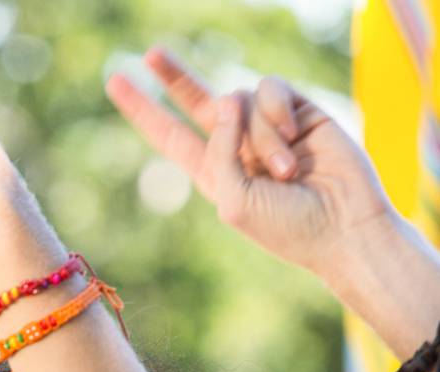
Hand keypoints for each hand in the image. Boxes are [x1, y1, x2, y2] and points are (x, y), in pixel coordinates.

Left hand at [107, 49, 393, 280]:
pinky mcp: (298, 108)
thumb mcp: (233, 200)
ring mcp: (267, 126)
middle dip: (174, 77)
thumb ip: (217, 151)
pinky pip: (271, 90)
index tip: (117, 82)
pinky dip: (277, 115)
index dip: (144, 111)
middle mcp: (237, 146)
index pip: (171, 136)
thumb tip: (226, 98)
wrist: (343, 224)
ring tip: (286, 172)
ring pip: (242, 99)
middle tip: (151, 54)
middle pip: (197, 100)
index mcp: (214, 174)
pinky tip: (297, 142)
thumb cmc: (286, 227)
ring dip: (260, 135)